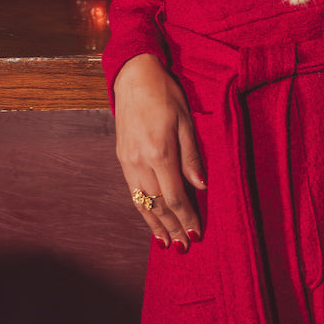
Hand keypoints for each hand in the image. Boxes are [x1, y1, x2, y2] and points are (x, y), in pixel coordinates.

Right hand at [113, 53, 206, 250]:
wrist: (133, 76)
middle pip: (157, 204)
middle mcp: (140, 161)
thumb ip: (192, 156)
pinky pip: (132, 191)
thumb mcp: (186, 120)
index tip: (197, 233)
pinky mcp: (122, 158)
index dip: (186, 217)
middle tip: (184, 247)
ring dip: (155, 224)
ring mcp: (128, 161)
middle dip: (172, 227)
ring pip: (142, 202)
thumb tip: (200, 187)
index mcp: (160, 152)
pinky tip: (149, 219)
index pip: (175, 196)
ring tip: (166, 243)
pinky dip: (142, 209)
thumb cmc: (165, 93)